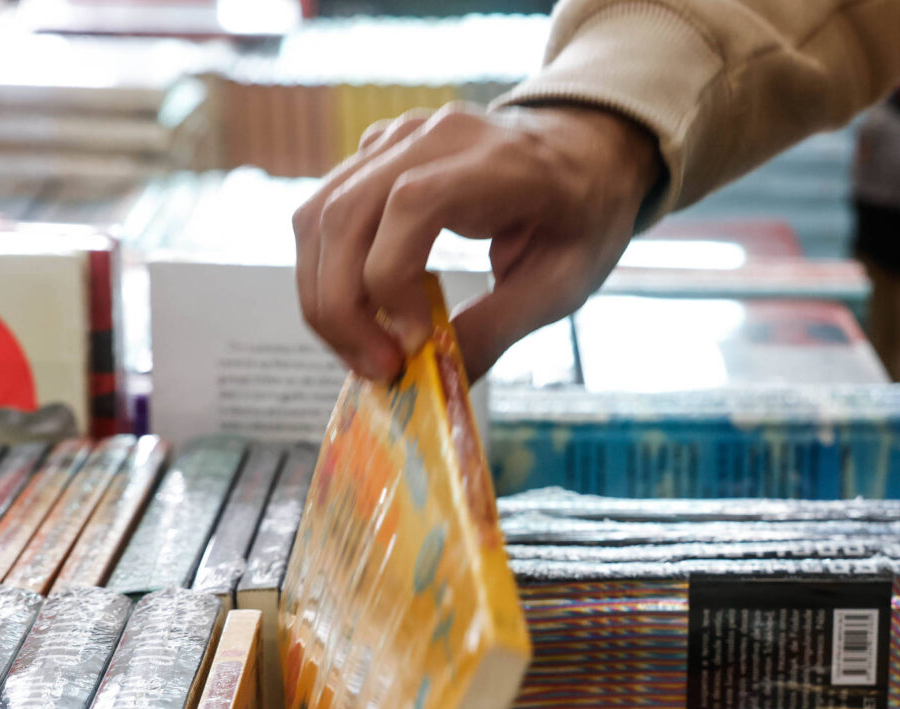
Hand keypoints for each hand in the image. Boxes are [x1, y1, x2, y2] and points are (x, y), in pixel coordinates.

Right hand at [293, 103, 660, 379]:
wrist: (582, 151)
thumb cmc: (581, 215)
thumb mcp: (564, 283)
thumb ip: (498, 327)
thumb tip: (432, 380)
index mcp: (498, 162)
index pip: (411, 204)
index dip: (392, 277)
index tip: (413, 342)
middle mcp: (433, 137)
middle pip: (345, 213)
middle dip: (340, 307)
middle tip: (375, 369)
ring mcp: (396, 139)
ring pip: (317, 214)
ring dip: (323, 296)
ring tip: (364, 352)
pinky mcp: (373, 156)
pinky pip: (323, 213)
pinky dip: (328, 273)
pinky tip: (365, 316)